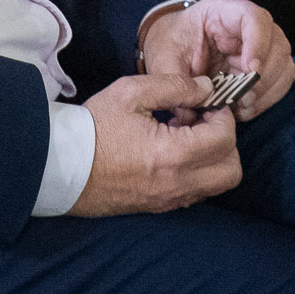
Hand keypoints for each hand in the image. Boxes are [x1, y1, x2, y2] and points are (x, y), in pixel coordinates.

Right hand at [65, 74, 241, 215]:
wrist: (62, 165)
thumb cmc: (95, 126)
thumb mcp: (132, 92)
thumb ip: (175, 86)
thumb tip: (206, 88)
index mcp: (174, 154)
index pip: (225, 138)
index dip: (223, 115)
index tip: (206, 102)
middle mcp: (178, 184)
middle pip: (232, 171)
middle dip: (226, 142)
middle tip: (203, 121)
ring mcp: (169, 200)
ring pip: (217, 186)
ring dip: (213, 160)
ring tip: (187, 136)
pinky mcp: (159, 207)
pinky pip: (196, 193)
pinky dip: (197, 173)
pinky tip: (173, 152)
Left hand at [137, 0, 294, 121]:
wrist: (174, 47)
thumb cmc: (171, 45)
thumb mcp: (164, 58)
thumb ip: (175, 81)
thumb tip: (195, 108)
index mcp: (223, 11)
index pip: (255, 18)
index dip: (258, 44)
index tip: (250, 70)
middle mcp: (249, 24)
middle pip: (278, 44)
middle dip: (263, 77)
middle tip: (243, 98)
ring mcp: (262, 44)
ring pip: (284, 65)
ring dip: (266, 91)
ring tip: (241, 105)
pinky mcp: (266, 65)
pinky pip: (281, 82)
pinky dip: (267, 99)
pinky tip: (245, 108)